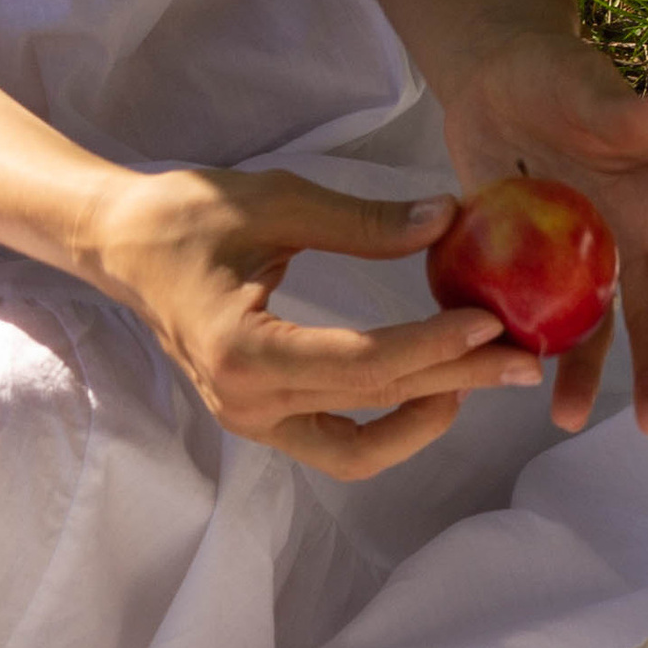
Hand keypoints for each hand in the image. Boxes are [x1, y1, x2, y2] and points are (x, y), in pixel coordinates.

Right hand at [83, 162, 546, 479]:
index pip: (362, 363)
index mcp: (243, 351)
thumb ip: (364, 222)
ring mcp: (251, 420)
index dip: (433, 346)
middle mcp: (246, 402)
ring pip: (359, 445)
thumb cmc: (189, 214)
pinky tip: (433, 387)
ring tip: (481, 375)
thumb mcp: (278, 201)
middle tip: (524, 359)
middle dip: (456, 380)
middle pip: (373, 402)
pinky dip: (389, 425)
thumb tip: (449, 219)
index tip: (490, 322)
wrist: (123, 244)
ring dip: (426, 417)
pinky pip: (338, 443)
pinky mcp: (261, 418)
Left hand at [441, 25, 647, 437]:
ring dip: (581, 371)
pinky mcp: (525, 267)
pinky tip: (499, 376)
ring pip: (590, 326)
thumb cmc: (552, 73)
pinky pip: (527, 314)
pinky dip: (516, 344)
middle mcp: (627, 234)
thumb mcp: (580, 84)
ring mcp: (577, 259)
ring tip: (562, 418)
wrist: (492, 84)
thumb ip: (618, 110)